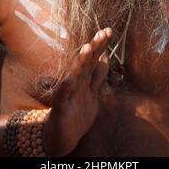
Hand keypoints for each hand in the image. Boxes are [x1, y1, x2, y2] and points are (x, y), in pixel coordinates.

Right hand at [43, 27, 111, 155]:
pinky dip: (66, 88)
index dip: (101, 46)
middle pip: (86, 63)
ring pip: (75, 75)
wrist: (61, 137)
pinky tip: (71, 79)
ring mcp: (68, 94)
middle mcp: (76, 83)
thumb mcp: (91, 92)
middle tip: (102, 33)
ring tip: (88, 48)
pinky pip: (62, 97)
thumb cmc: (76, 112)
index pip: (95, 59)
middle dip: (94, 47)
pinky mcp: (60, 109)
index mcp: (85, 79)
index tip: (108, 31)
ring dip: (81, 61)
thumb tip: (105, 56)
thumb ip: (97, 75)